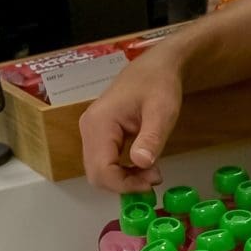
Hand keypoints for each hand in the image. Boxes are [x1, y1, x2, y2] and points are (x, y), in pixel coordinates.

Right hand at [80, 46, 185, 194]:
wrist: (155, 66)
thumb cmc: (158, 83)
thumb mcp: (162, 111)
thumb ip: (150, 138)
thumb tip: (141, 163)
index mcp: (99, 123)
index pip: (101, 170)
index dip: (124, 184)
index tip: (151, 182)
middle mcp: (88, 129)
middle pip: (96, 174)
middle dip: (124, 184)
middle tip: (153, 178)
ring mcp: (91, 132)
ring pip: (99, 171)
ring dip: (124, 179)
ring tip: (151, 171)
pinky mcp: (98, 134)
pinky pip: (103, 162)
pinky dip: (121, 171)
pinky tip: (141, 165)